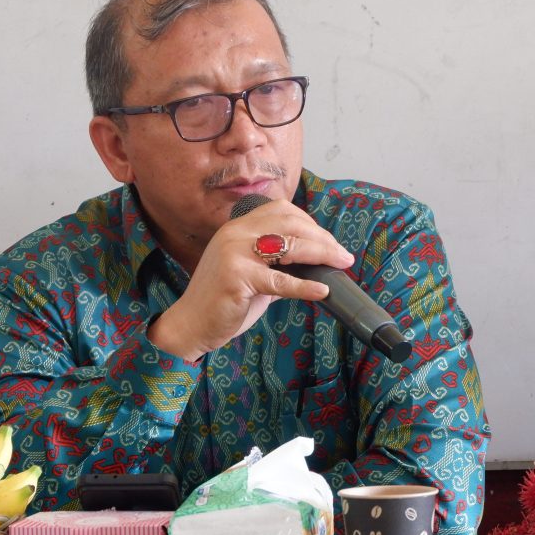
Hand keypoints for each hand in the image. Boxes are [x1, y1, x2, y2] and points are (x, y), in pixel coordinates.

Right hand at [149, 199, 354, 359]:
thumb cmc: (223, 301)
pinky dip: (304, 286)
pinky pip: (280, 281)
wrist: (191, 324)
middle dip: (323, 239)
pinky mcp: (237, 278)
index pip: (283, 211)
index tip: (330, 243)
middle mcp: (235, 233)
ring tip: (340, 265)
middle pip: (291, 224)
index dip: (311, 224)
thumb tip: (316, 265)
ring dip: (322, 255)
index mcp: (238, 227)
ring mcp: (234, 253)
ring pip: (289, 246)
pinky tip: (321, 291)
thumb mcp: (253, 274)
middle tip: (343, 256)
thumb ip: (278, 265)